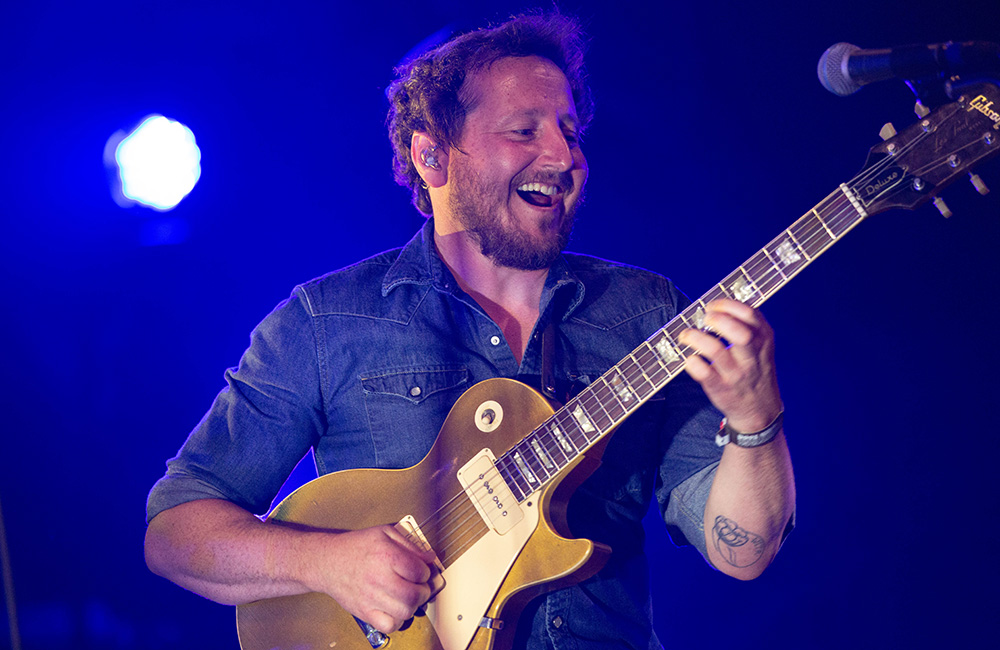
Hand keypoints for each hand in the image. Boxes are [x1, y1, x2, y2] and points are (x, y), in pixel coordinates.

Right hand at [304, 524, 436, 632]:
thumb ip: (410, 544)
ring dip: (413, 606)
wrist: (328, 561)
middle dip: (424, 591)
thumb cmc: (355, 547)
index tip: (423, 571)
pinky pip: (389, 625)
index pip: (419, 570)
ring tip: (409, 597)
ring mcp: (371, 597)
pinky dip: (397, 620)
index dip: (426, 572)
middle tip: (420, 586)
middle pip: (414, 594)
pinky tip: (395, 609)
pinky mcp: (364, 612)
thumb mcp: (385, 533)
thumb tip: (429, 557)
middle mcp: (378, 578)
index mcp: (386, 556)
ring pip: (405, 612)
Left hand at [678, 299, 782, 431]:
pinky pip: (703, 373)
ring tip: (687, 335)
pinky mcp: (721, 389)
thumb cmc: (754, 371)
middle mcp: (752, 357)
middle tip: (704, 320)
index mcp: (764, 340)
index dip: (727, 305)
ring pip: (716, 350)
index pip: (750, 314)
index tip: (712, 306)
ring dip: (696, 338)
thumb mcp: (761, 347)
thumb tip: (714, 306)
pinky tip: (690, 359)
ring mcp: (736, 374)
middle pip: (739, 332)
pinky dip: (692, 363)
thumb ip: (746, 326)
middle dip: (717, 320)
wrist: (760, 411)